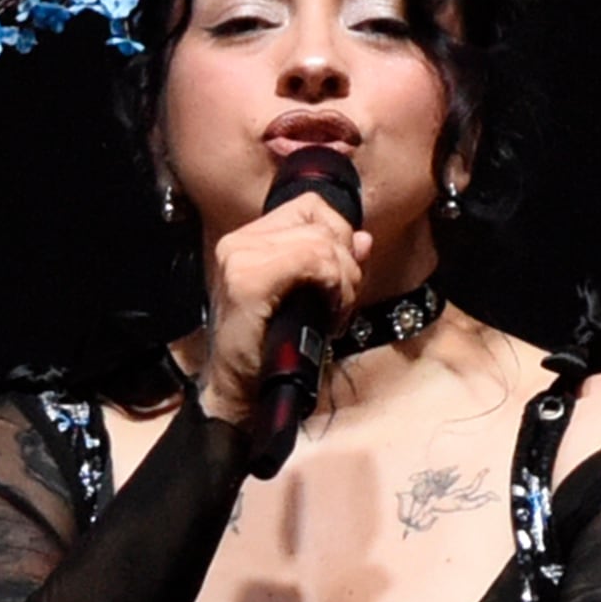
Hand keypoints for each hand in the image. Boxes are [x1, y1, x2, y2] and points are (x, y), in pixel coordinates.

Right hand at [197, 194, 370, 427]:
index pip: (310, 208)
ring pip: (322, 242)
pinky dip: (334, 286)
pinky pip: (314, 261)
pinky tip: (329, 315)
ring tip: (334, 312)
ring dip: (344, 281)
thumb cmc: (268, 352)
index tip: (343, 275)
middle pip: (321, 222)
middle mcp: (239, 242)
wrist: (237, 393)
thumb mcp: (306, 300)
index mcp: (247, 241)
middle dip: (347, 263)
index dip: (339, 235)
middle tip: (342, 301)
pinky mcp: (247, 279)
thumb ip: (332, 264)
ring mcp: (240, 258)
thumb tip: (362, 239)